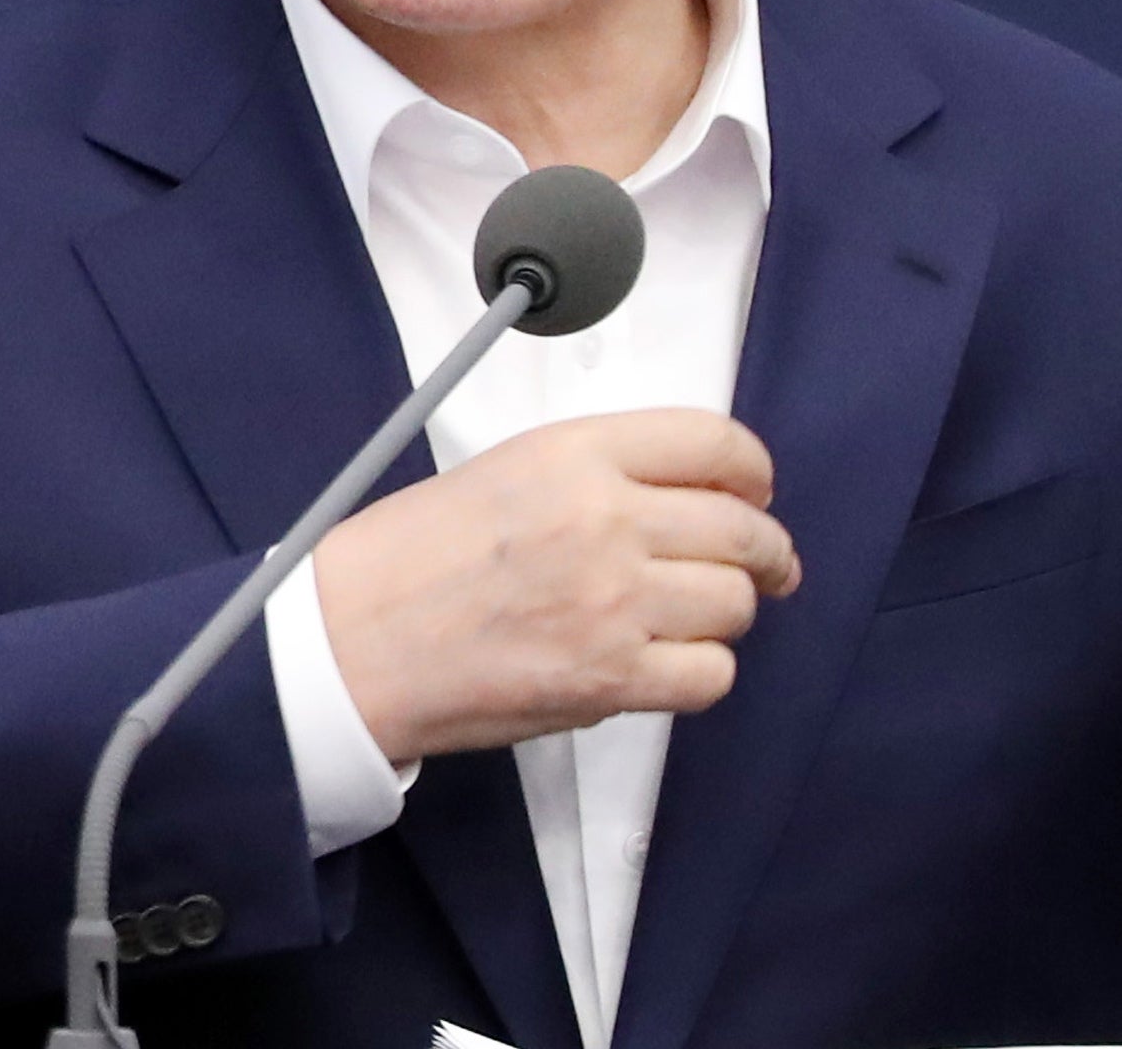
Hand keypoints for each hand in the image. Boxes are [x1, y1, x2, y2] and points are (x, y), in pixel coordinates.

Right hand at [309, 408, 802, 764]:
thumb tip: (691, 497)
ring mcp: (613, 602)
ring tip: (696, 618)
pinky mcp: (610, 678)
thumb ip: (602, 471)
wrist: (353, 643)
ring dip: (726, 613)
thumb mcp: (509, 468)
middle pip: (742, 530)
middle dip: (767, 552)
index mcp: (577, 452)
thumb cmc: (413, 557)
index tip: (758, 493)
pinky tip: (671, 662)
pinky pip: (710, 675)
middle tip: (768, 566)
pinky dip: (702, 672)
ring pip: (734, 604)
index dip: (754, 472)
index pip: (716, 442)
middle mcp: (606, 518)